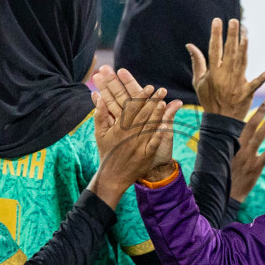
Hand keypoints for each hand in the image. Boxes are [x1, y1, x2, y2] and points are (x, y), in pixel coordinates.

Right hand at [92, 66, 179, 200]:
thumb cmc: (106, 152)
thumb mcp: (99, 134)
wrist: (112, 177)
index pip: (131, 109)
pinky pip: (153, 143)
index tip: (149, 87)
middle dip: (153, 101)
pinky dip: (159, 134)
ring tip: (164, 102)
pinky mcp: (145, 155)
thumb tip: (97, 97)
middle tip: (162, 90)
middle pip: (143, 115)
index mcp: (119, 129)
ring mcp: (138, 146)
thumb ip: (99, 115)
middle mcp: (129, 136)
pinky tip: (166, 125)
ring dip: (157, 114)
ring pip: (149, 127)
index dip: (141, 97)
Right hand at [190, 18, 264, 120]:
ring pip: (242, 63)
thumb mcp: (199, 82)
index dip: (216, 34)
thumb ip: (197, 62)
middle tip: (234, 21)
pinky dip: (260, 80)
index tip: (217, 21)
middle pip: (229, 52)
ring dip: (244, 48)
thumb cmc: (209, 99)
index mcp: (213, 73)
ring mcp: (237, 84)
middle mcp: (225, 76)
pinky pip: (254, 85)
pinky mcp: (246, 93)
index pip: (214, 50)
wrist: (219, 121)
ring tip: (245, 33)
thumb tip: (190, 45)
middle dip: (232, 36)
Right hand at [231, 102, 264, 202]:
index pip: (240, 126)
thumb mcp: (221, 160)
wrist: (225, 195)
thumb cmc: (223, 177)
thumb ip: (227, 148)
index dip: (248, 114)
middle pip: (250, 126)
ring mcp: (248, 157)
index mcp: (230, 146)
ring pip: (260, 136)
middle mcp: (239, 149)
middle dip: (260, 112)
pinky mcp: (256, 167)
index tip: (254, 102)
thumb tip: (228, 138)